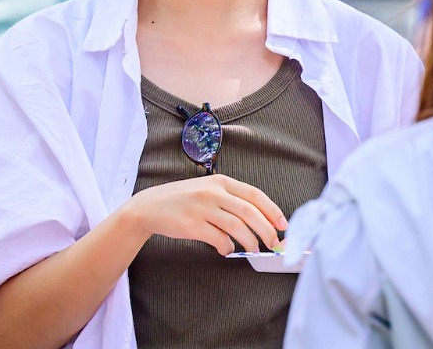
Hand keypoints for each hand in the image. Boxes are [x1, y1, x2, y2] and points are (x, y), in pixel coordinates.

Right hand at [115, 174, 286, 254]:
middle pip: (250, 212)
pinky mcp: (192, 225)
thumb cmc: (183, 200)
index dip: (272, 210)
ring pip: (237, 227)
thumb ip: (230, 200)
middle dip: (266, 230)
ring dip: (250, 241)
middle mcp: (213, 192)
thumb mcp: (207, 190)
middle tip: (273, 243)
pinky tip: (227, 250)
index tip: (283, 224)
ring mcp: (202, 208)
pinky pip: (218, 239)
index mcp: (221, 182)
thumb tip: (259, 221)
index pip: (255, 195)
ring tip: (254, 249)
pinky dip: (227, 248)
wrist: (150, 206)